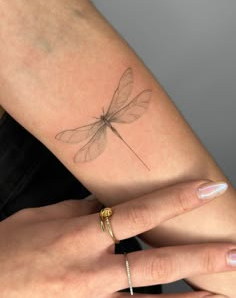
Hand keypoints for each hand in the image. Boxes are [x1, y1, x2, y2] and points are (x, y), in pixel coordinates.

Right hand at [0, 180, 231, 296]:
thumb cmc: (10, 248)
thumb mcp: (43, 217)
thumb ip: (81, 210)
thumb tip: (107, 201)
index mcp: (79, 236)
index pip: (139, 212)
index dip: (176, 199)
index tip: (206, 189)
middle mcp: (91, 271)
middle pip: (157, 262)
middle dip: (200, 256)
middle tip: (234, 249)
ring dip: (191, 296)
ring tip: (223, 289)